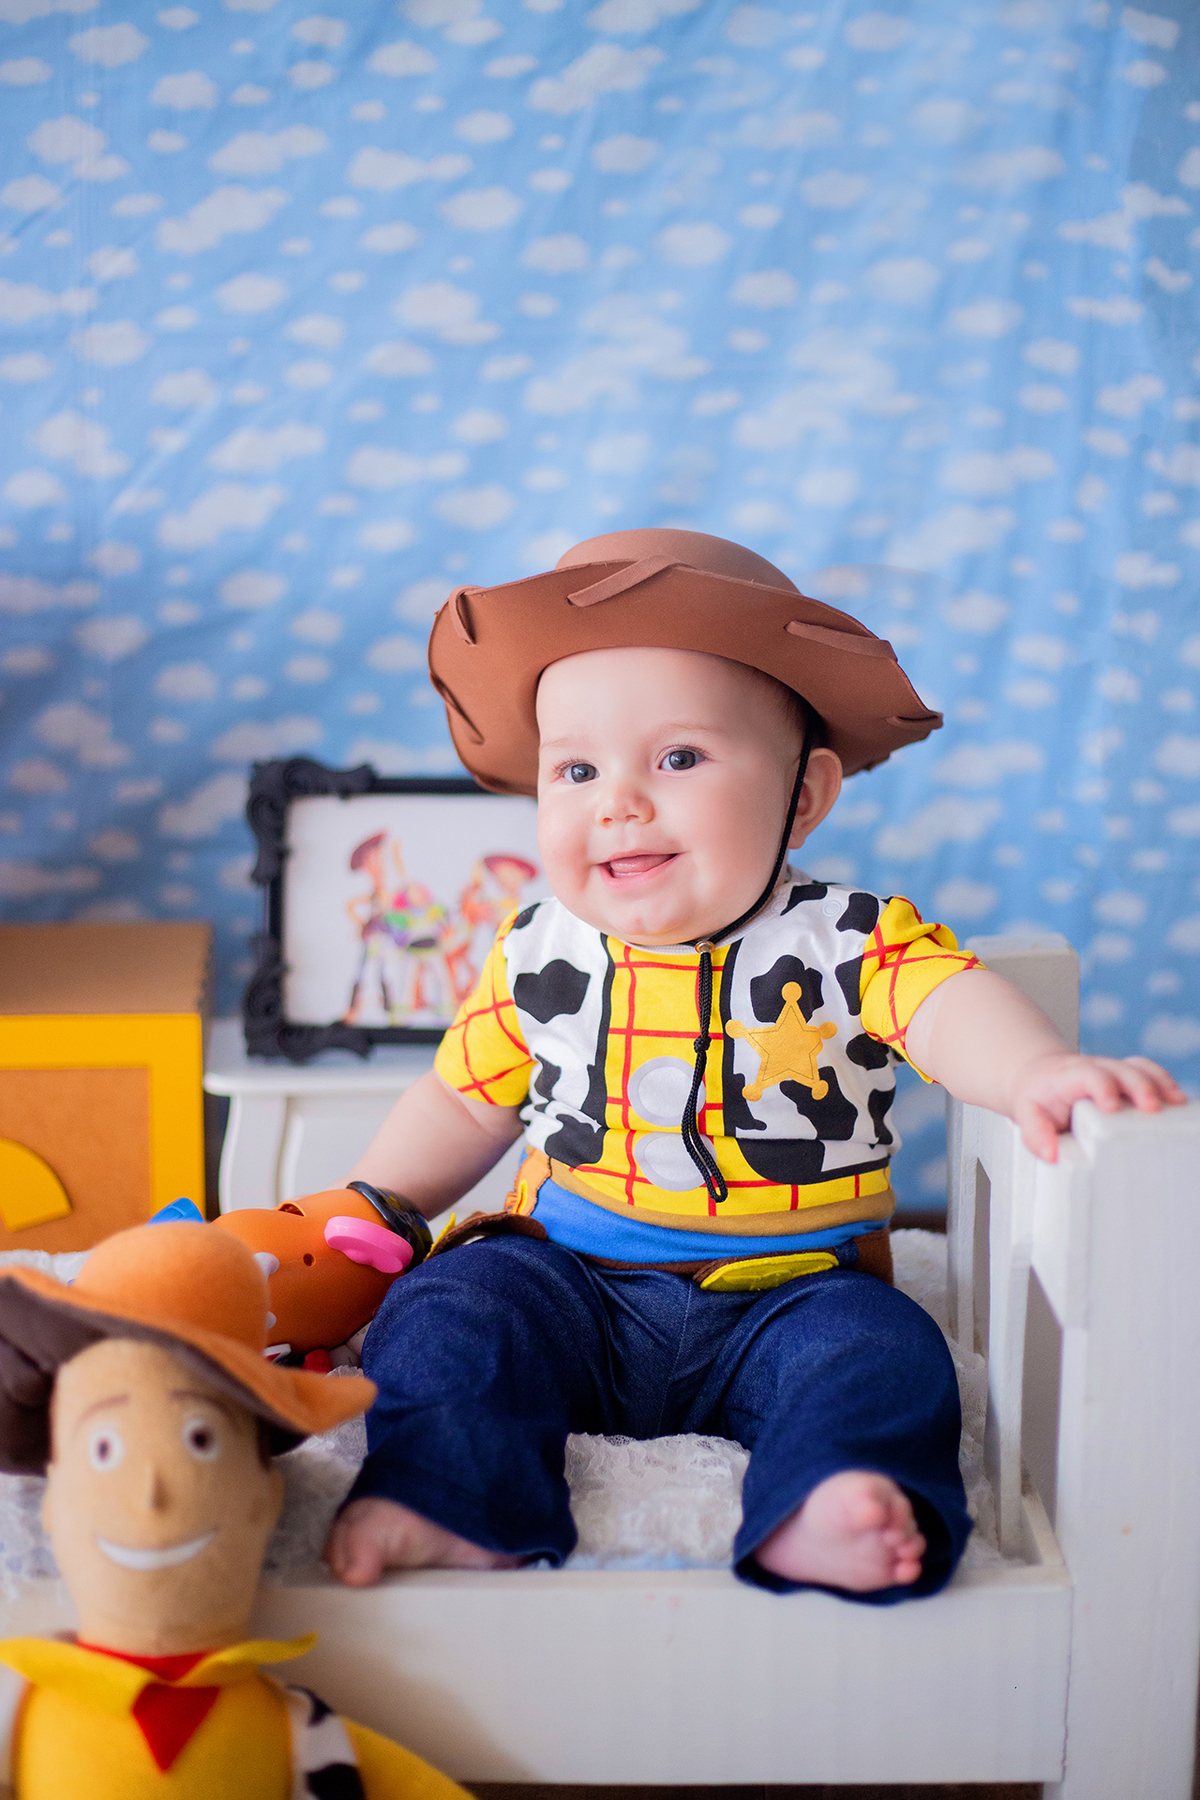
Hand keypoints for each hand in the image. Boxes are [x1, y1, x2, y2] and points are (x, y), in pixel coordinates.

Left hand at [1010, 1052, 1185, 1161]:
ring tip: (1179, 1104)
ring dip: (1161, 1083)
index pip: (1089, 1075)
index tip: (1111, 1107)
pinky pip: (1150, 1072)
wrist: (1038, 1076)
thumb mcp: (1026, 1115)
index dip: (1102, 1087)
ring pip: (1140, 1068)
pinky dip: (1166, 1084)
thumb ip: (1035, 1134)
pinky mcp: (1127, 1076)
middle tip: (1153, 1108)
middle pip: (1122, 1069)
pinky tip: (1180, 1103)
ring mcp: (1113, 1070)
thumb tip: (1051, 1155)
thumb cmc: (1037, 1098)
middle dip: (1139, 1087)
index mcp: (1070, 1076)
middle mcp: (1095, 1067)